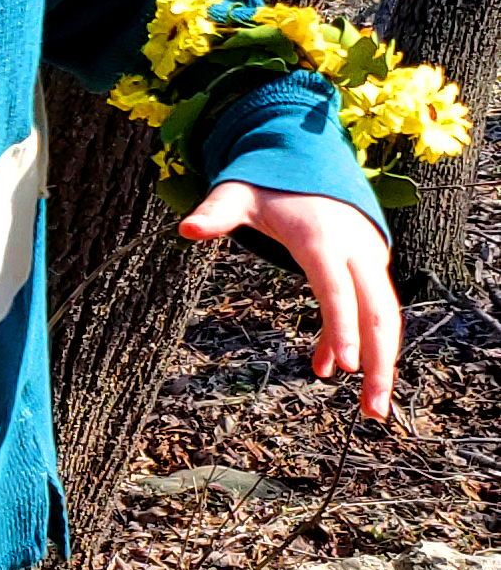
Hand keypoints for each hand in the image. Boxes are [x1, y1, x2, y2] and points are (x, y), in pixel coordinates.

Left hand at [179, 183, 399, 419]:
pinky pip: (369, 308)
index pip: (335, 289)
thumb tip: (186, 228)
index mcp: (320, 237)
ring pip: (383, 316)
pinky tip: (329, 367)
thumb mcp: (238, 192)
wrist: (312, 157)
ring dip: (380, 362)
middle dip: (378, 363)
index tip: (344, 368)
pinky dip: (356, 340)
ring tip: (371, 409)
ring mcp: (367, 257)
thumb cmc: (270, 180)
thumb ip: (215, 212)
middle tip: (373, 412)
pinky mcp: (369, 265)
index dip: (341, 328)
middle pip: (376, 312)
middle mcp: (353, 249)